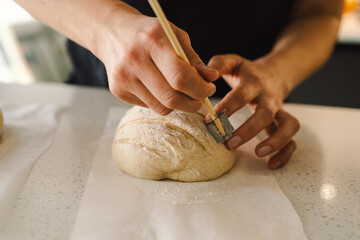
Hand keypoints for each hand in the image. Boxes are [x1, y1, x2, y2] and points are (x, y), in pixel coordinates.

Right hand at [96, 11, 218, 114]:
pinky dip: (162, 102)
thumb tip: (211, 78)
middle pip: (171, 98)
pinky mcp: (117, 90)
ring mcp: (123, 77)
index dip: (200, 88)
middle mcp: (134, 60)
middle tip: (200, 98)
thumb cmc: (149, 33)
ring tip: (182, 93)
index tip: (209, 88)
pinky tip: (161, 88)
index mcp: (152, 40)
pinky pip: (150, 106)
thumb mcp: (174, 36)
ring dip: (179, 105)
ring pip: (161, 107)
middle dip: (193, 103)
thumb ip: (193, 59)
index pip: (180, 76)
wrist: (112, 33)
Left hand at [205, 54, 299, 168]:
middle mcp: (269, 97)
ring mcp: (280, 111)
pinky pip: (293, 139)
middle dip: (248, 130)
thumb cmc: (247, 72)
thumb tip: (204, 73)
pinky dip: (285, 153)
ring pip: (288, 125)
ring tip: (258, 153)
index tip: (210, 120)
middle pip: (266, 114)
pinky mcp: (285, 122)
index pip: (241, 95)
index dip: (227, 108)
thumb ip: (218, 64)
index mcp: (253, 83)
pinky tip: (271, 164)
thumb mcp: (233, 62)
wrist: (275, 73)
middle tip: (229, 143)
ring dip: (276, 141)